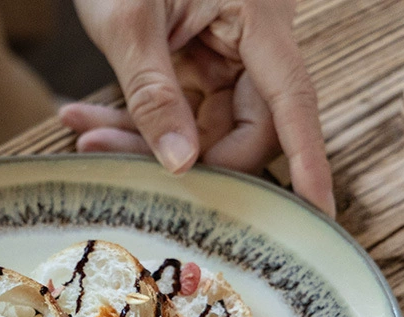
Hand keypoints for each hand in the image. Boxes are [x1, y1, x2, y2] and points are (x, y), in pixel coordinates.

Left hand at [68, 0, 334, 216]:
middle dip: (178, 157)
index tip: (318, 210)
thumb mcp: (129, 20)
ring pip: (203, 128)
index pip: (293, 102)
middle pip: (242, 128)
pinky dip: (137, 123)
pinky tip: (90, 124)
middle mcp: (252, 41)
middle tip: (105, 153)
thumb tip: (181, 165)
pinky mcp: (200, 63)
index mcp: (258, 17)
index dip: (309, 160)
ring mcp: (226, 54)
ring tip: (84, 135)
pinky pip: (180, 113)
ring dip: (141, 141)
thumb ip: (153, 94)